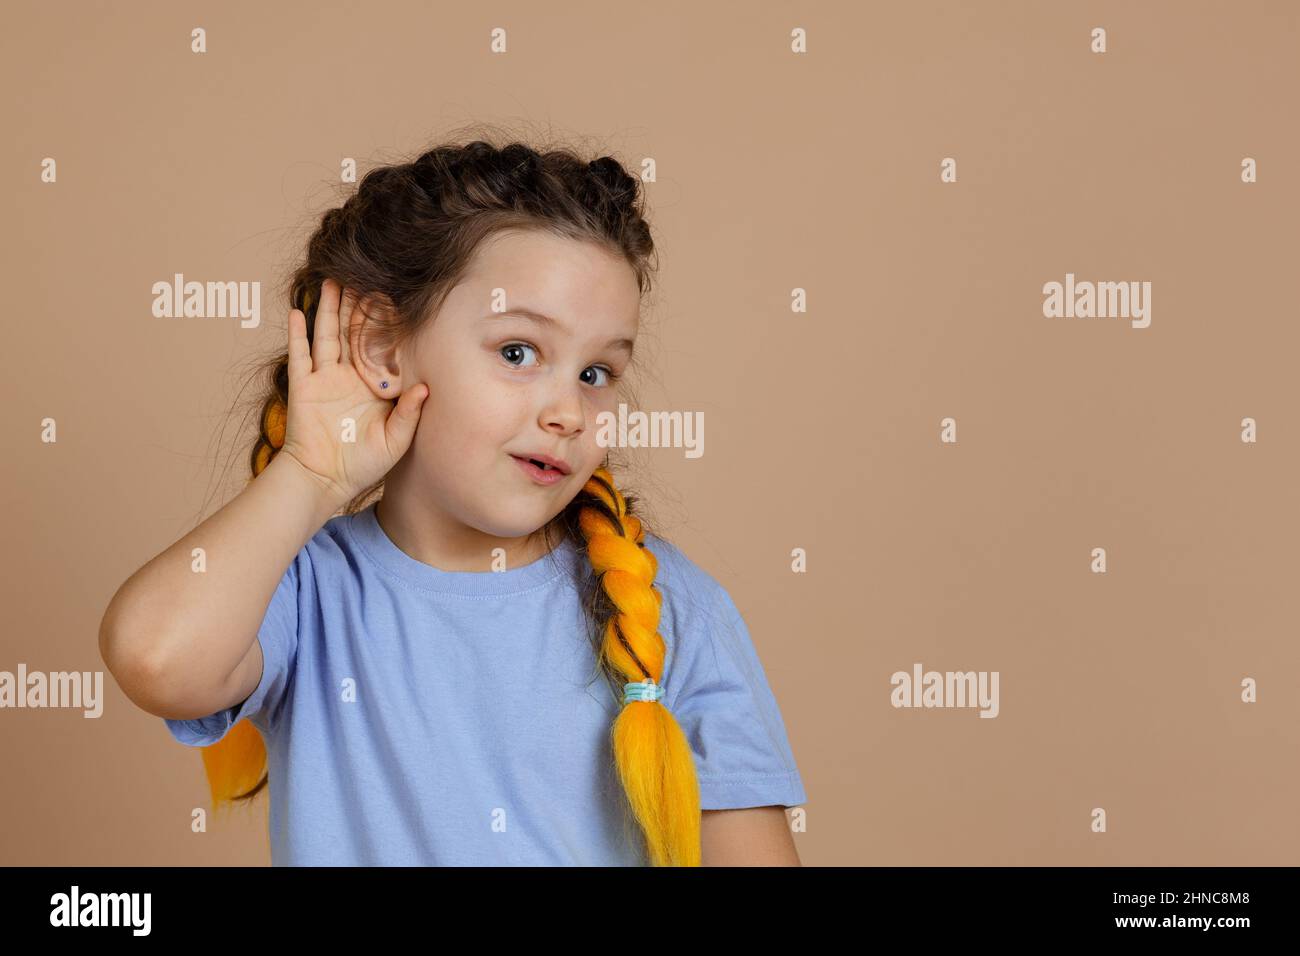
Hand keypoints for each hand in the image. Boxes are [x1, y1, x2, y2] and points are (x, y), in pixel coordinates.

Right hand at [279, 279, 427, 503]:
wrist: (325, 480)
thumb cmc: (364, 465)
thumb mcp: (396, 441)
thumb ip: (409, 414)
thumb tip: (426, 387)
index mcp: (375, 387)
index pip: (383, 349)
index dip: (388, 326)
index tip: (395, 299)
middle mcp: (350, 378)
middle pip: (354, 334)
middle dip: (358, 306)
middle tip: (363, 276)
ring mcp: (325, 380)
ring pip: (327, 336)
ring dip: (330, 310)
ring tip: (332, 281)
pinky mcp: (303, 388)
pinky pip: (299, 356)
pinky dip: (297, 335)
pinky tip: (297, 311)